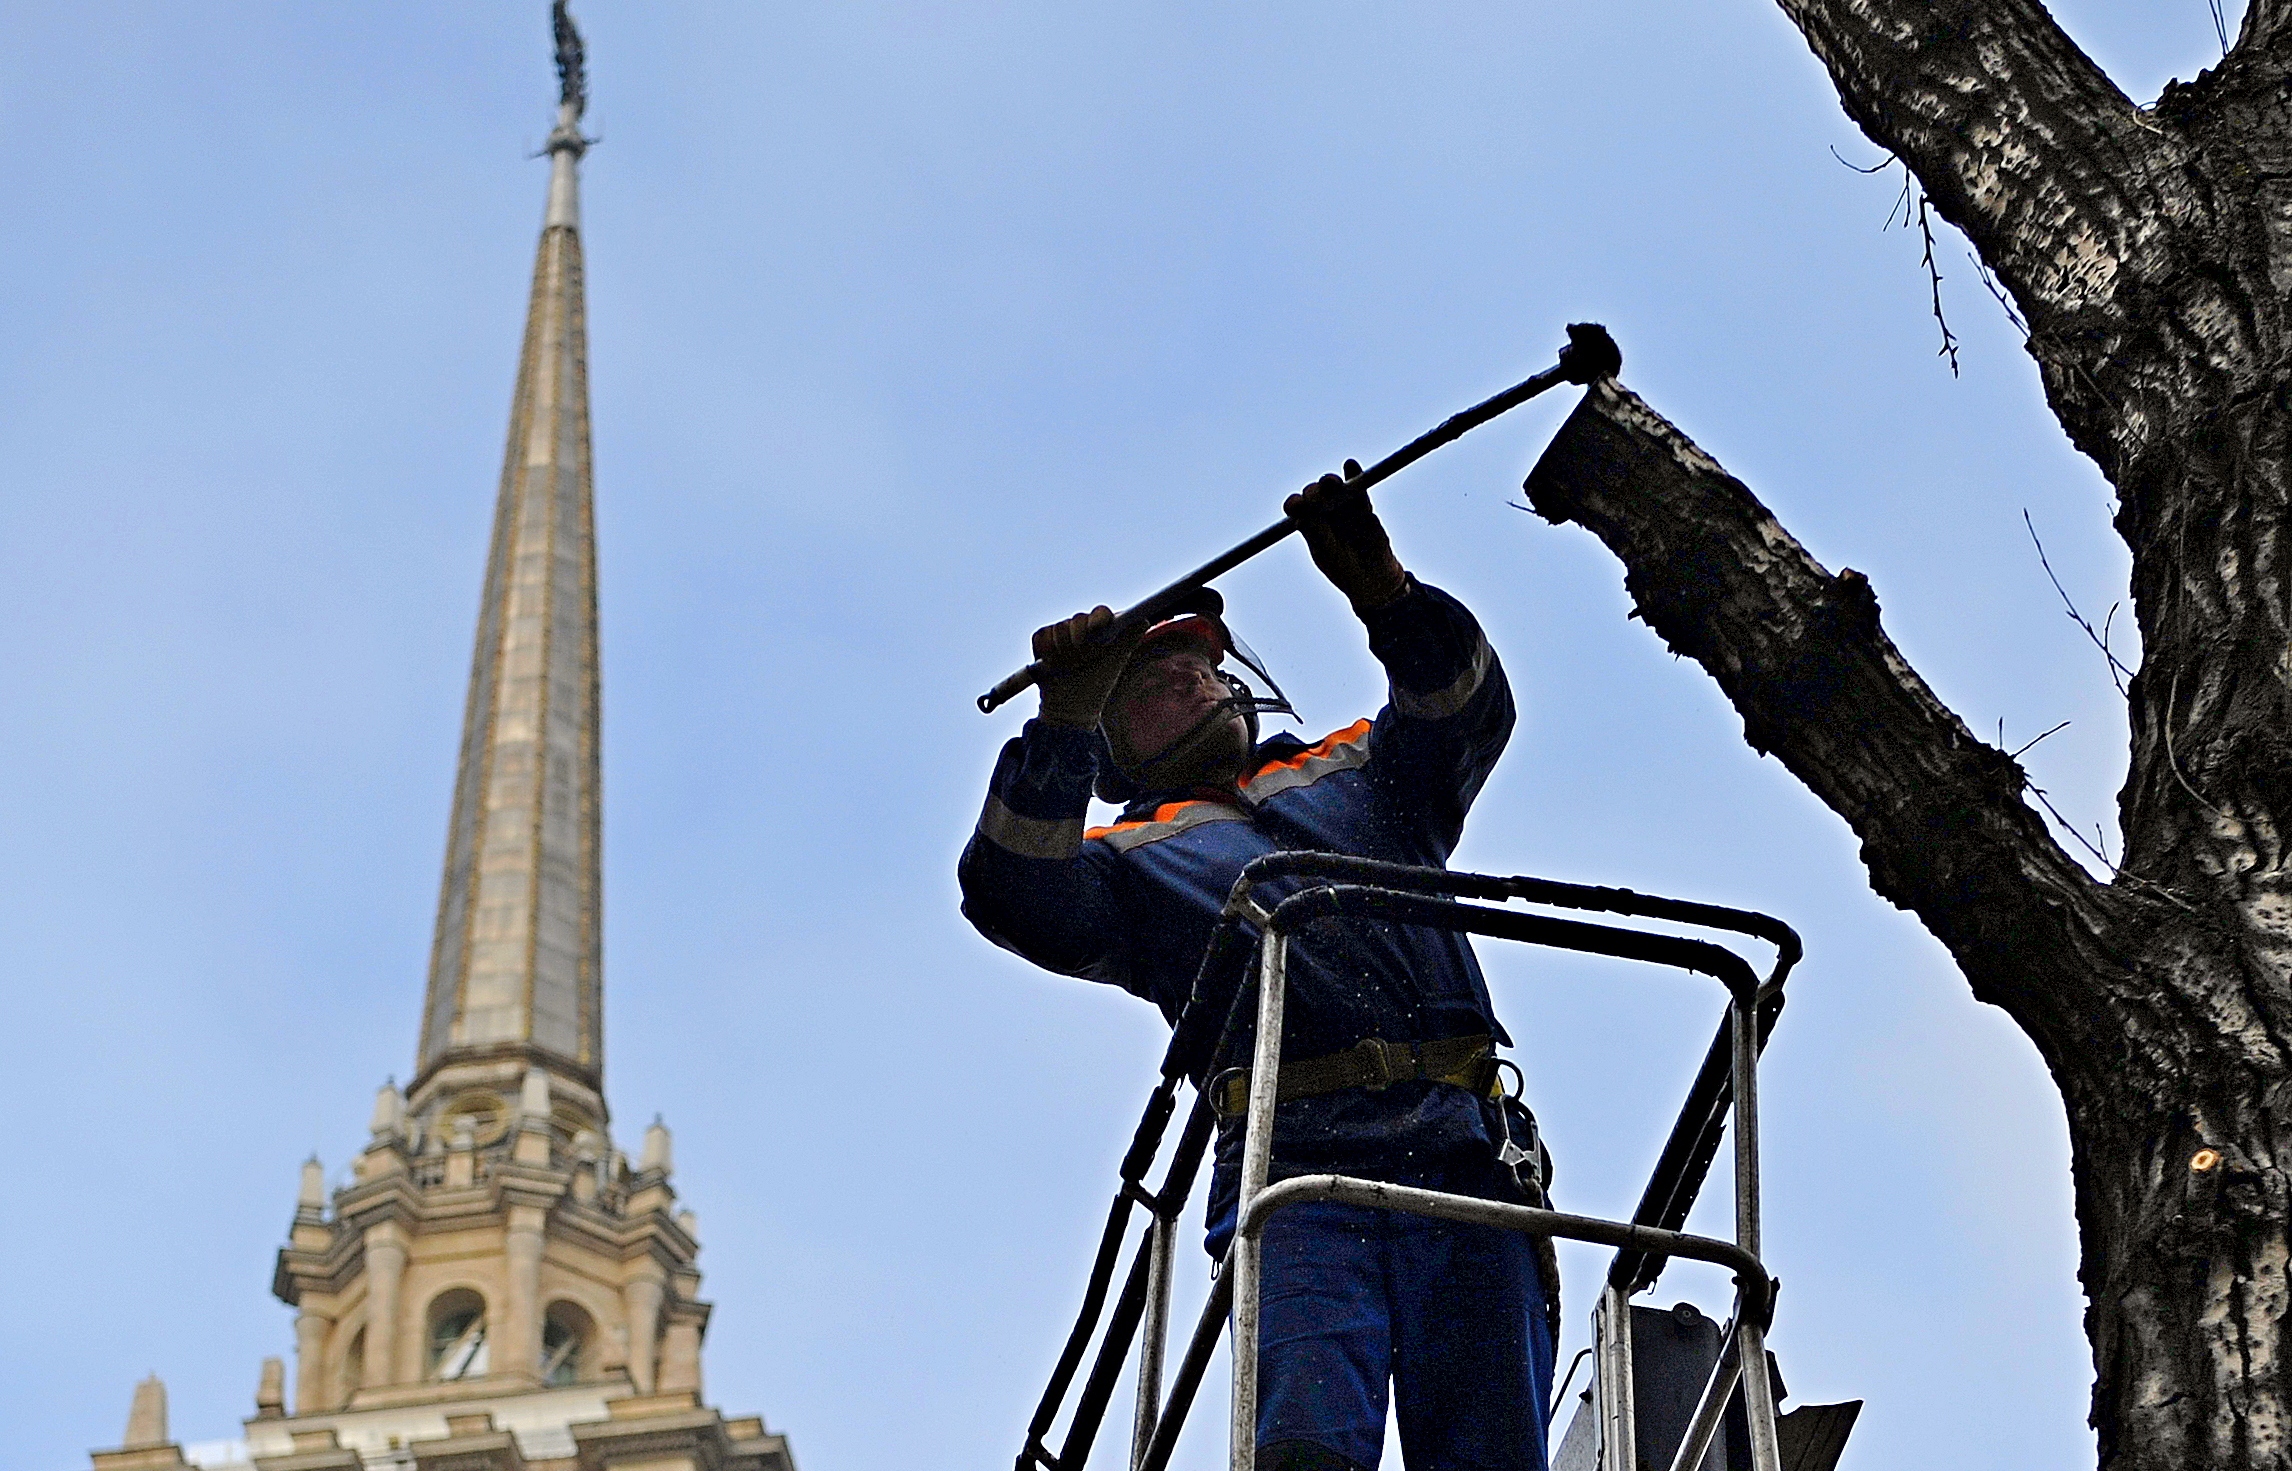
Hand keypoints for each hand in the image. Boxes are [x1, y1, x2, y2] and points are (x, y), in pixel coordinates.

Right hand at [1032, 606, 1143, 727]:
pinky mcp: (1042, 640)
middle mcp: (1081, 627)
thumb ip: (1129, 639)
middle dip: (1079, 640)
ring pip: (1058, 628)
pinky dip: (1046, 650)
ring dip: (1063, 649)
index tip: (1097, 629)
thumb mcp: (1115, 662)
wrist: (1070, 707)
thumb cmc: (1097, 684)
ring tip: (1068, 665)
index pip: (1100, 613)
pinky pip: (1041, 636)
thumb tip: (1144, 620)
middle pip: (1078, 619)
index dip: (1097, 619)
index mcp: (1102, 629)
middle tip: (1082, 658)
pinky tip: (1052, 664)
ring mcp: (1060, 632)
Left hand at [1285, 462, 1408, 613]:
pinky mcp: (1363, 505)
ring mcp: (1343, 507)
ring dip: (1331, 483)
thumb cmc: (1344, 568)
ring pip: (1335, 489)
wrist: (1374, 577)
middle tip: (1317, 499)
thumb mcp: (1327, 554)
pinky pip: (1358, 489)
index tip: (1296, 506)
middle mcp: (1323, 512)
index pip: (1297, 508)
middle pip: (1315, 494)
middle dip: (1314, 493)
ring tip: (1330, 482)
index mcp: (1309, 524)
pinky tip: (1350, 464)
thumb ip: (1315, 534)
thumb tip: (1301, 515)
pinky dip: (1354, 475)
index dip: (1295, 504)